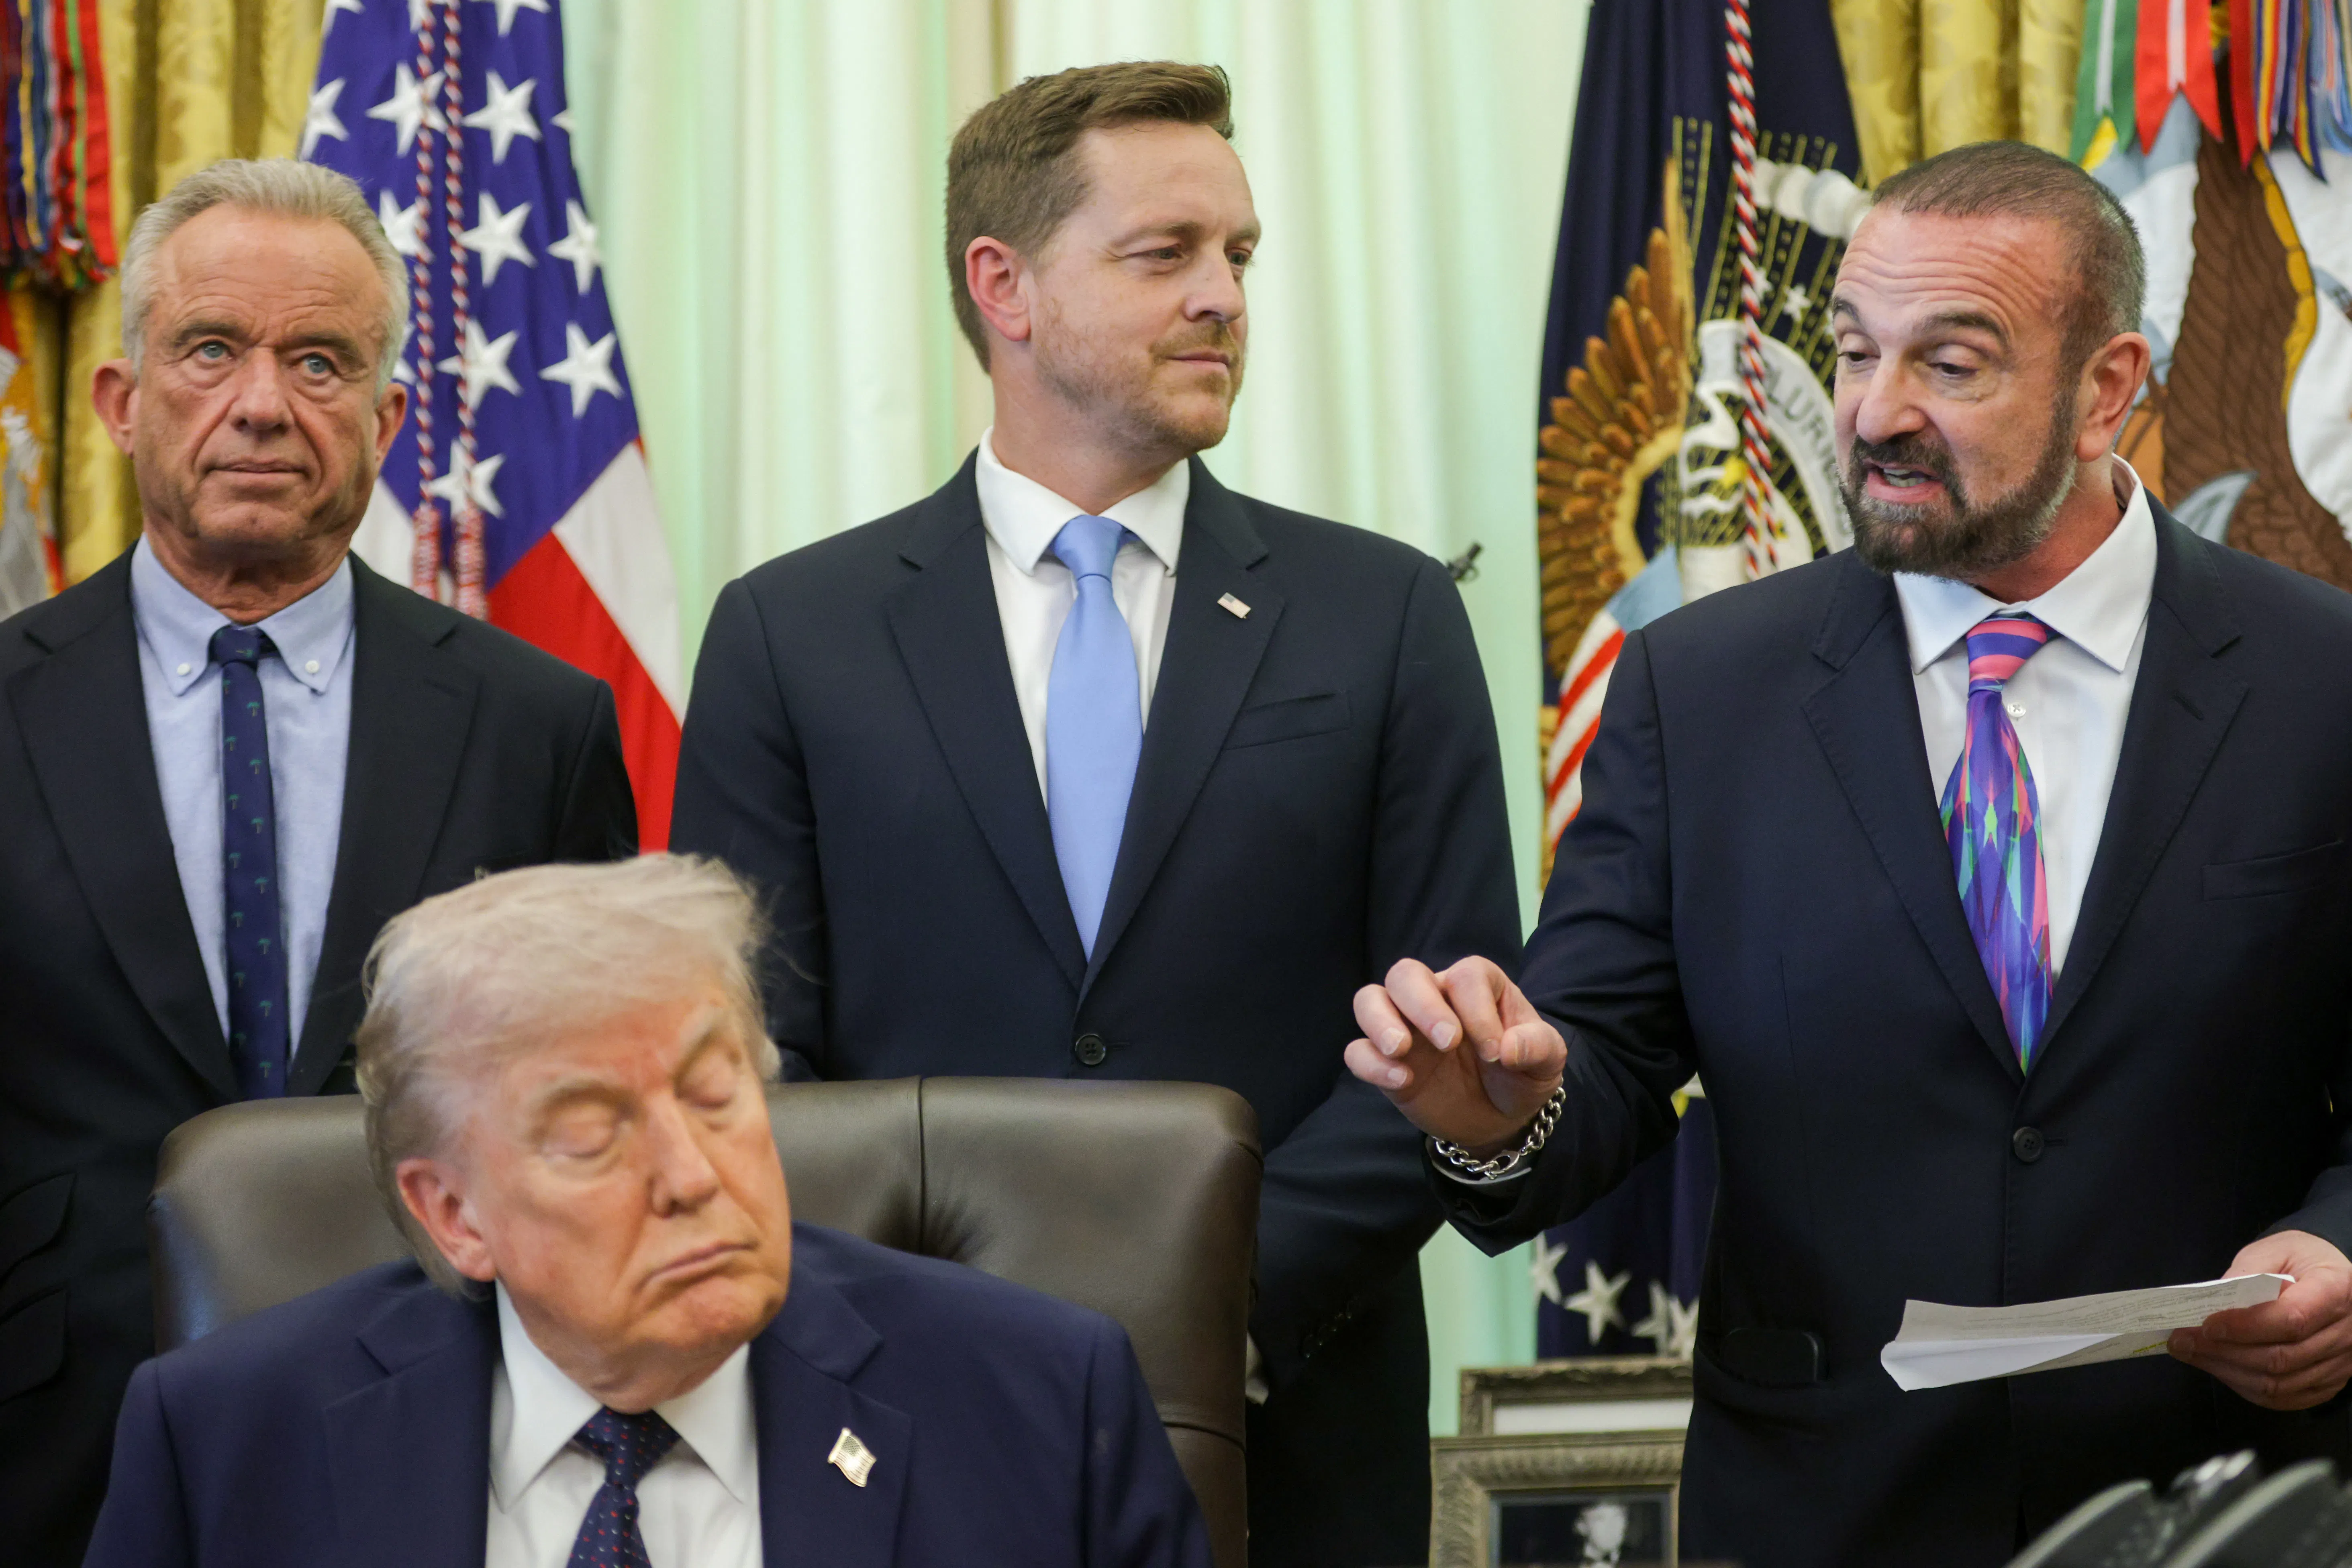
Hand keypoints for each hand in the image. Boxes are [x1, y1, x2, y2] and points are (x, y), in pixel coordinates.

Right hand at [1344, 956, 1565, 1155]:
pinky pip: (1358, 1051)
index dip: (1478, 1011)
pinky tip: (1401, 1081)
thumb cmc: (1521, 1075)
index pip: (1466, 977)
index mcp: (1476, 986)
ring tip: (1401, 1049)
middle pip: (1406, 974)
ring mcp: (1405, 1028)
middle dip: (1422, 1004)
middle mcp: (1434, 998)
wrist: (1500, 1116)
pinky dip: (1370, 1063)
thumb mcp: (1547, 1062)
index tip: (1495, 1053)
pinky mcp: (1385, 1061)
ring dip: (1380, 1021)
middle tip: (1448, 1042)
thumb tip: (1509, 1048)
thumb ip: (1538, 1047)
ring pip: (1370, 999)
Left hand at [2168, 1230, 2351, 1409]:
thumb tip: (2215, 1301)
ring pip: (2280, 1384)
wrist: (2329, 1276)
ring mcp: (2340, 1363)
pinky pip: (2286, 1397)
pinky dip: (2247, 1387)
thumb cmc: (2299, 1260)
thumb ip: (2247, 1272)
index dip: (2245, 1327)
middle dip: (2224, 1352)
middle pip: (2281, 1357)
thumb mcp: (2274, 1250)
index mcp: (2335, 1292)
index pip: (2291, 1319)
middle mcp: (2345, 1334)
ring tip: (2192, 1355)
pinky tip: (2219, 1368)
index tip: (2206, 1324)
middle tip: (2181, 1342)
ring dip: (2228, 1372)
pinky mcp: (2329, 1382)